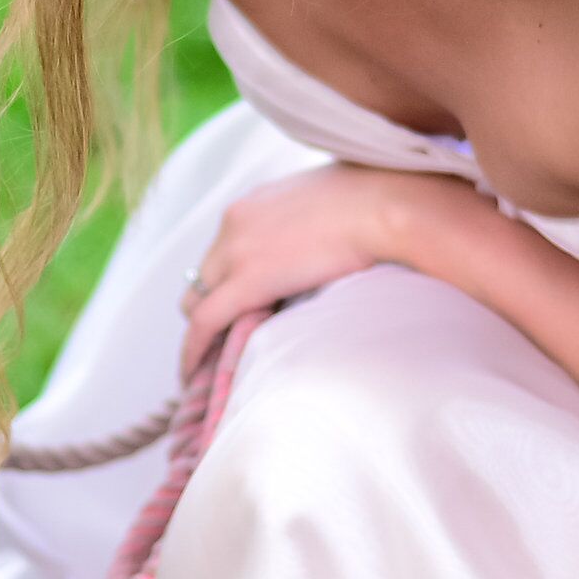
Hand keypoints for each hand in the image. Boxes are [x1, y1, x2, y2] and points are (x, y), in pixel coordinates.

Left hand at [180, 165, 476, 374]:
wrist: (387, 205)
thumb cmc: (382, 202)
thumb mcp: (336, 206)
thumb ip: (319, 226)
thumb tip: (337, 243)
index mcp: (258, 204)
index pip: (227, 247)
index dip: (228, 280)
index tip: (237, 305)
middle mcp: (236, 223)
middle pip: (206, 274)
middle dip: (213, 304)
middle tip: (224, 338)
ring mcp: (236, 250)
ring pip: (197, 300)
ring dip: (204, 329)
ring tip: (206, 364)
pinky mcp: (245, 281)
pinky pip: (203, 323)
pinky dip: (193, 350)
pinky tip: (191, 376)